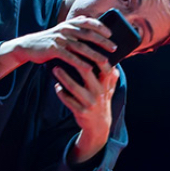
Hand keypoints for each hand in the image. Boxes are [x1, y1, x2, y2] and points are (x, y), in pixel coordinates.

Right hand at [3, 15, 117, 70]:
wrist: (28, 46)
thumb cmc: (50, 42)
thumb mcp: (63, 33)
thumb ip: (76, 32)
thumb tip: (95, 36)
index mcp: (69, 24)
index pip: (88, 22)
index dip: (100, 26)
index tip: (111, 34)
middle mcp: (65, 29)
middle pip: (88, 34)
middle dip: (103, 41)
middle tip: (114, 48)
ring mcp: (59, 39)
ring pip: (81, 47)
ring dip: (94, 54)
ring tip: (105, 61)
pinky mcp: (53, 49)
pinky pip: (69, 56)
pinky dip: (80, 62)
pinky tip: (88, 68)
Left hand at [50, 41, 119, 163]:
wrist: (99, 126)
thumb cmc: (102, 102)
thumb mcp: (109, 89)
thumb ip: (110, 75)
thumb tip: (114, 58)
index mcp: (106, 85)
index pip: (104, 66)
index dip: (95, 55)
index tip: (83, 44)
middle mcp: (99, 93)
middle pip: (87, 73)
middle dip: (74, 61)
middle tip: (63, 52)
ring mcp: (90, 103)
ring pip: (74, 87)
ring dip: (63, 77)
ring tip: (55, 69)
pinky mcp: (81, 112)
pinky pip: (68, 100)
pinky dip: (61, 93)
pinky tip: (56, 86)